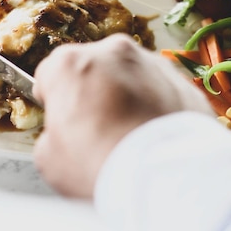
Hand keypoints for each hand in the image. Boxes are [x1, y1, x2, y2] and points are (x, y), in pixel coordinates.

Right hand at [33, 33, 211, 198]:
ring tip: (130, 135)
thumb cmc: (100, 164)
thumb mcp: (50, 160)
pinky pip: (160, 89)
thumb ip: (52, 135)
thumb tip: (62, 137)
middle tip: (97, 130)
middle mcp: (111, 51)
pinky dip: (156, 105)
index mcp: (70, 63)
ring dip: (126, 96)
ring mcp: (151, 62)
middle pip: (92, 68)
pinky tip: (154, 137)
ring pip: (129, 75)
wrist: (165, 178)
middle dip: (93, 93)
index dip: (53, 99)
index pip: (50, 74)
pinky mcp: (181, 80)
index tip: (61, 120)